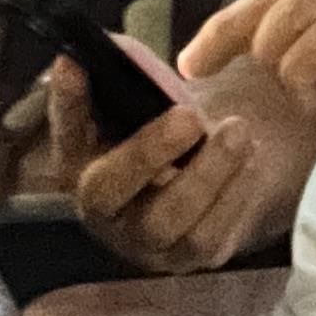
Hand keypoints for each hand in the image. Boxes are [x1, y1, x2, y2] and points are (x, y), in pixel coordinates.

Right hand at [43, 53, 295, 272]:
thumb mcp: (133, 101)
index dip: (67, 99)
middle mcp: (101, 210)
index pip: (64, 129)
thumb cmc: (155, 129)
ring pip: (167, 222)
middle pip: (109, 190)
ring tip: (238, 131)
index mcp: (79, 162)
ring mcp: (142, 242)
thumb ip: (114, 76)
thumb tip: (86, 56)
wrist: (191, 177)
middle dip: (149, 151)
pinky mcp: (184, 259)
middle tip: (190, 116)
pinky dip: (233, 199)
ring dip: (207, 174)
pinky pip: (207, 240)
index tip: (74, 63)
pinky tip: (251, 160)